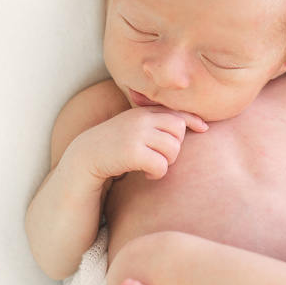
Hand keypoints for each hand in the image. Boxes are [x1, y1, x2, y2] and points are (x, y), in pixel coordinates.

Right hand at [67, 106, 207, 181]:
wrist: (81, 162)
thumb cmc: (111, 150)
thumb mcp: (132, 131)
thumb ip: (152, 125)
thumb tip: (187, 125)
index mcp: (141, 112)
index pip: (175, 110)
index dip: (193, 119)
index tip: (204, 128)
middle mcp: (139, 118)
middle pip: (179, 128)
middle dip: (175, 146)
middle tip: (159, 157)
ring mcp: (135, 133)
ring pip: (173, 147)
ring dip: (166, 161)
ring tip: (151, 166)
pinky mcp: (131, 151)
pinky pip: (161, 164)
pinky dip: (157, 172)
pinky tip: (146, 174)